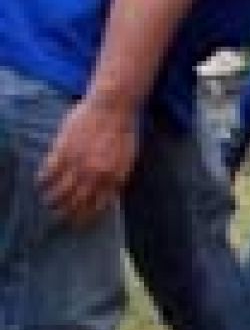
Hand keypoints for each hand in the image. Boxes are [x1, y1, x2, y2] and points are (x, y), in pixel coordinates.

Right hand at [38, 96, 138, 223]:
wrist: (112, 107)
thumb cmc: (124, 132)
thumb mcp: (128, 160)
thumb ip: (117, 180)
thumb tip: (108, 199)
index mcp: (112, 178)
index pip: (96, 206)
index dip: (86, 217)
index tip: (80, 223)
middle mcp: (93, 174)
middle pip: (76, 202)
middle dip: (67, 214)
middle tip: (61, 218)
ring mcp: (76, 163)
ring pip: (59, 191)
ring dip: (53, 200)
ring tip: (50, 203)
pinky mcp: (62, 150)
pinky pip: (48, 171)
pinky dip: (43, 180)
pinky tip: (41, 183)